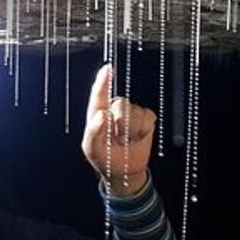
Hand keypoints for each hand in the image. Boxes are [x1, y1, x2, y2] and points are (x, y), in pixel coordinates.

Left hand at [81, 63, 155, 196]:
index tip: (108, 68)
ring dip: (132, 131)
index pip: (99, 93)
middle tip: (118, 139)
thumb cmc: (103, 158)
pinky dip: (144, 130)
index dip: (103, 80)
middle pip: (121, 104)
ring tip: (126, 141)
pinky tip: (137, 138)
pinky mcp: (145, 118)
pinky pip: (148, 117)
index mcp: (97, 112)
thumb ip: (93, 132)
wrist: (124, 171)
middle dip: (122, 124)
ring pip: (136, 112)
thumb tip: (102, 114)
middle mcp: (114, 108)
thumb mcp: (92, 149)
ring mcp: (131, 112)